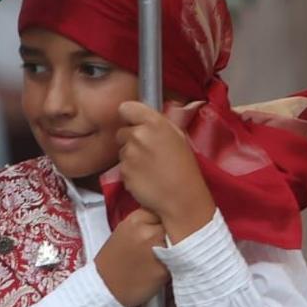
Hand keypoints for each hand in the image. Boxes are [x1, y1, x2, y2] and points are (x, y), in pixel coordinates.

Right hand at [94, 209, 171, 306]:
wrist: (106, 289)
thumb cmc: (114, 262)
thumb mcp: (123, 232)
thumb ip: (144, 222)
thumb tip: (166, 217)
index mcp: (134, 220)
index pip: (162, 208)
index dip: (165, 217)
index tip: (164, 224)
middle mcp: (146, 232)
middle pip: (173, 222)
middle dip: (173, 229)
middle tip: (167, 240)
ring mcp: (157, 249)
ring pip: (180, 239)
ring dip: (179, 244)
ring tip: (169, 253)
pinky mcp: (165, 268)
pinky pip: (181, 258)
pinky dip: (178, 261)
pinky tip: (167, 266)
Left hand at [114, 101, 213, 240]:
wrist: (182, 198)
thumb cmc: (185, 168)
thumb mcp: (178, 137)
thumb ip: (157, 124)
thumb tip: (141, 117)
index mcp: (154, 122)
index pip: (126, 108)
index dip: (129, 116)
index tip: (134, 122)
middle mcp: (138, 135)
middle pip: (122, 131)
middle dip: (131, 140)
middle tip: (148, 151)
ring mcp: (128, 154)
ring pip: (122, 150)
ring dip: (131, 157)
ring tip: (150, 167)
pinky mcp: (123, 172)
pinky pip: (122, 168)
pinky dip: (130, 172)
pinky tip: (146, 178)